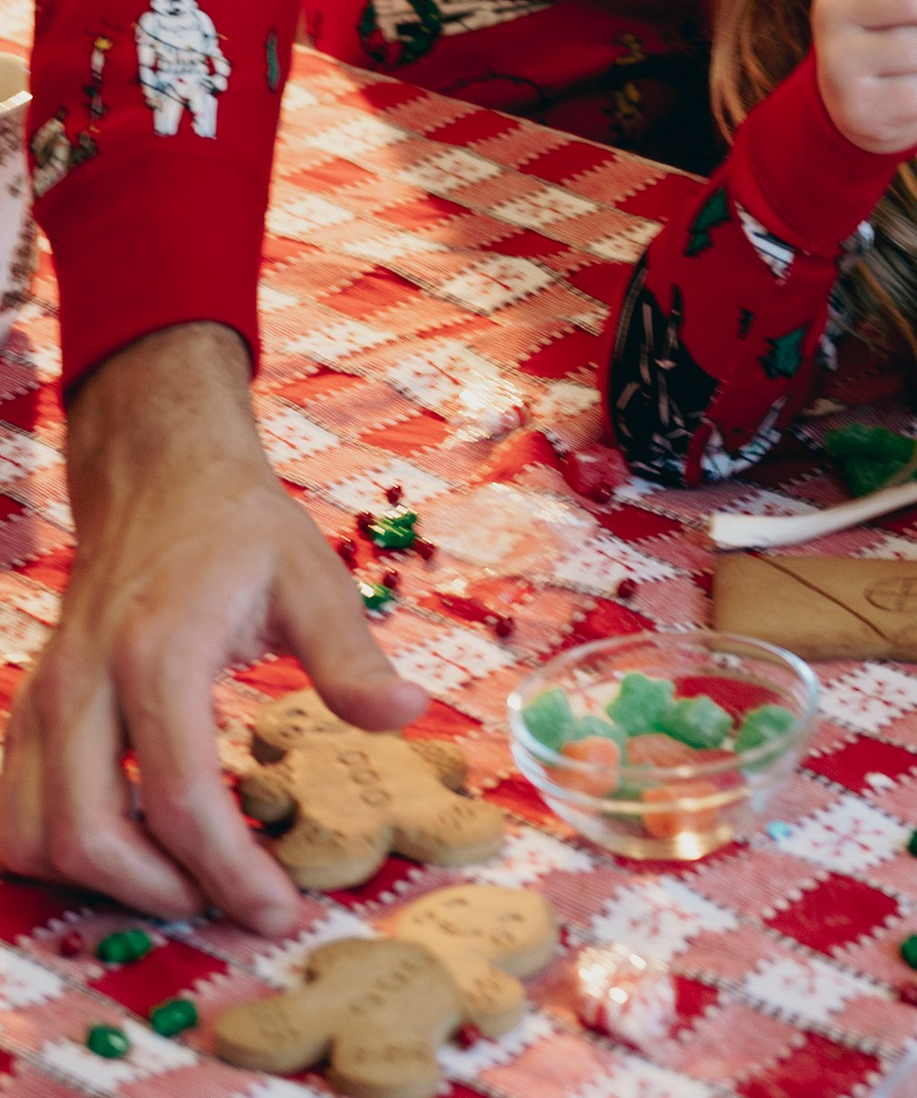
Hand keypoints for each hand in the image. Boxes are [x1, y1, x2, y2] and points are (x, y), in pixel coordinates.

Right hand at [0, 321, 426, 932]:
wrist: (161, 475)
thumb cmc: (241, 529)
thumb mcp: (313, 576)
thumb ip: (353, 656)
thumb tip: (409, 715)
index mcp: (161, 649)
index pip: (182, 796)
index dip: (230, 872)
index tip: (281, 909)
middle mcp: (87, 679)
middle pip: (88, 833)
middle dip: (161, 891)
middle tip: (233, 903)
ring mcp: (45, 696)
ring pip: (32, 834)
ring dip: (100, 881)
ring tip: (183, 880)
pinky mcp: (29, 708)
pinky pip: (11, 809)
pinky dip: (55, 850)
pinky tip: (123, 845)